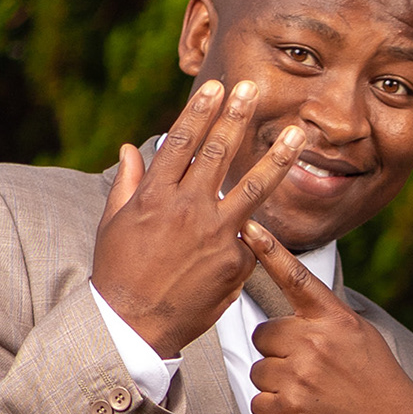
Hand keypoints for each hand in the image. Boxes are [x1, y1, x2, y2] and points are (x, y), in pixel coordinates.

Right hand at [91, 79, 304, 356]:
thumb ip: (128, 183)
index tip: (215, 87)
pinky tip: (271, 216)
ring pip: (252, 187)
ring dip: (278, 158)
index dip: (200, 111)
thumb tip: (131, 148)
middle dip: (237, 116)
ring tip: (298, 134)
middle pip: (218, 152)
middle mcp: (187, 208)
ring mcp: (214, 235)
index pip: (181, 141)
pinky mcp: (233, 263)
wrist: (134, 326)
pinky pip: (249, 238)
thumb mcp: (114, 223)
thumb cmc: (119, 274)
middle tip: (253, 89)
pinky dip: (256, 227)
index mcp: (155, 194)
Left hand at [241, 223, 412, 413]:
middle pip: (264, 335)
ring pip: (259, 370)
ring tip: (308, 394)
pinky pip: (258, 402)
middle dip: (277, 353)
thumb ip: (326, 319)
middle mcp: (315, 342)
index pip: (295, 278)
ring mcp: (300, 376)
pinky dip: (273, 412)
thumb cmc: (379, 384)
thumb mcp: (361, 336)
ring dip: (275, 384)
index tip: (247, 228)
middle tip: (305, 370)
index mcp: (334, 320)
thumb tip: (294, 313)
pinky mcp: (290, 409)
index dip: (269, 251)